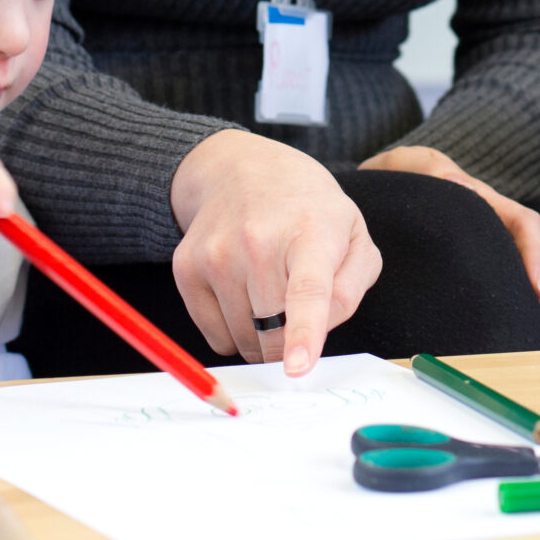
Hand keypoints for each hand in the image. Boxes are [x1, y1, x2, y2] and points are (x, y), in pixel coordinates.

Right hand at [168, 129, 382, 375]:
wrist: (240, 171)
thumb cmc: (307, 210)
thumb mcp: (353, 234)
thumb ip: (352, 288)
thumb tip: (320, 333)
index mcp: (312, 231)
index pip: (307, 290)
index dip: (304, 332)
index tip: (297, 368)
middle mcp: (258, 240)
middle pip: (274, 331)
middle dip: (291, 342)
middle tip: (298, 315)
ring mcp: (217, 254)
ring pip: (244, 340)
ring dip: (262, 338)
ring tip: (269, 292)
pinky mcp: (186, 268)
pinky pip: (215, 337)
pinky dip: (234, 332)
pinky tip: (242, 294)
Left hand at [359, 145, 539, 349]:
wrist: (384, 189)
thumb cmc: (402, 176)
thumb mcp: (411, 165)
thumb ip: (429, 168)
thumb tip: (457, 182)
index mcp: (487, 205)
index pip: (526, 226)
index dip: (536, 255)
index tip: (536, 287)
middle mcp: (497, 234)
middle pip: (537, 268)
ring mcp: (489, 258)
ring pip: (527, 289)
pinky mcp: (476, 278)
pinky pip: (503, 300)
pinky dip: (515, 324)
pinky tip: (516, 350)